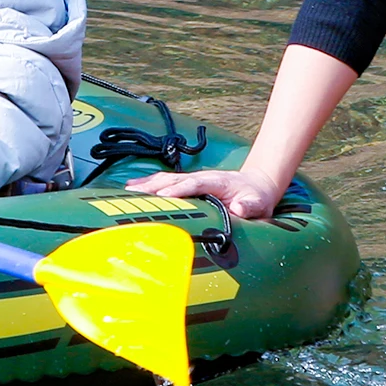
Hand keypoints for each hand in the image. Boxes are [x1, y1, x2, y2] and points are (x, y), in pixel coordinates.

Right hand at [127, 166, 284, 219]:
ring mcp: (193, 180)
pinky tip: (132, 188)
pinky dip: (149, 184)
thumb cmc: (256, 197)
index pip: (195, 184)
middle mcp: (202, 178)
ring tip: (126, 191)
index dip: (179, 188)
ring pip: (166, 179)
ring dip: (147, 184)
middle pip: (174, 179)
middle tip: (133, 193)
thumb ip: (250, 206)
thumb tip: (238, 207)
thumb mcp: (259, 204)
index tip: (163, 194)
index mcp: (217, 183)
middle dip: (154, 185)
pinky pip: (165, 182)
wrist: (257, 185)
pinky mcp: (188, 184)